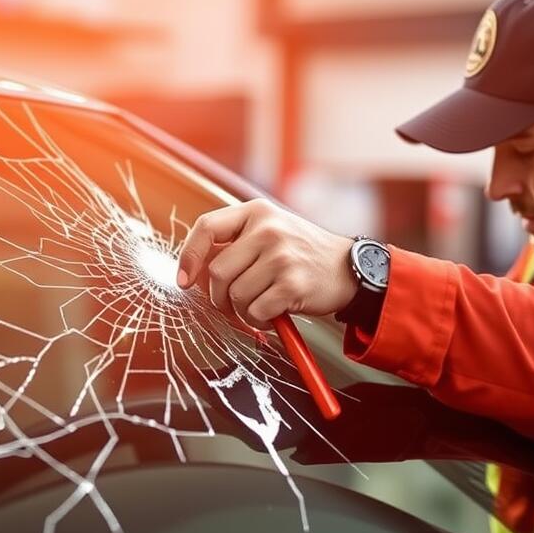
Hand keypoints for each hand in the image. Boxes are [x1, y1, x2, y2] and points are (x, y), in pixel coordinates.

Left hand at [176, 199, 356, 330]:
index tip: (184, 279)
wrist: (349, 267)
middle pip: (217, 271)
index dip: (189, 256)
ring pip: (235, 295)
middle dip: (218, 296)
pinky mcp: (292, 285)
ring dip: (241, 311)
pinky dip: (258, 320)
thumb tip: (194, 272)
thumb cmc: (302, 253)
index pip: (207, 227)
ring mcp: (282, 256)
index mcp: (257, 212)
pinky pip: (255, 312)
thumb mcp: (271, 231)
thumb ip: (236, 242)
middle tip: (230, 304)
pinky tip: (272, 314)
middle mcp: (268, 229)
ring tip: (258, 306)